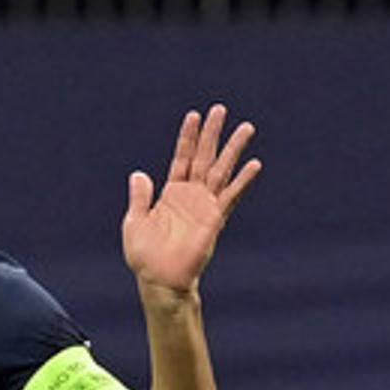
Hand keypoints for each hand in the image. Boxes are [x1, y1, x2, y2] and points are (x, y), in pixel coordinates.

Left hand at [122, 105, 261, 297]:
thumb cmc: (145, 256)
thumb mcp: (135, 222)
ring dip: (233, 149)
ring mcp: (204, 206)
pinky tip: (254, 165)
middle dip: (212, 134)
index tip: (194, 115)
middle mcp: (191, 195)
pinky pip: (231, 196)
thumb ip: (140, 198)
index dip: (188, 137)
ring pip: (221, 170)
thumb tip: (139, 174)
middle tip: (220, 109)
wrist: (159, 280)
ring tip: (246, 128)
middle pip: (204, 157)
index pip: (182, 157)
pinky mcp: (214, 219)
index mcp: (171, 193)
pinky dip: (242, 181)